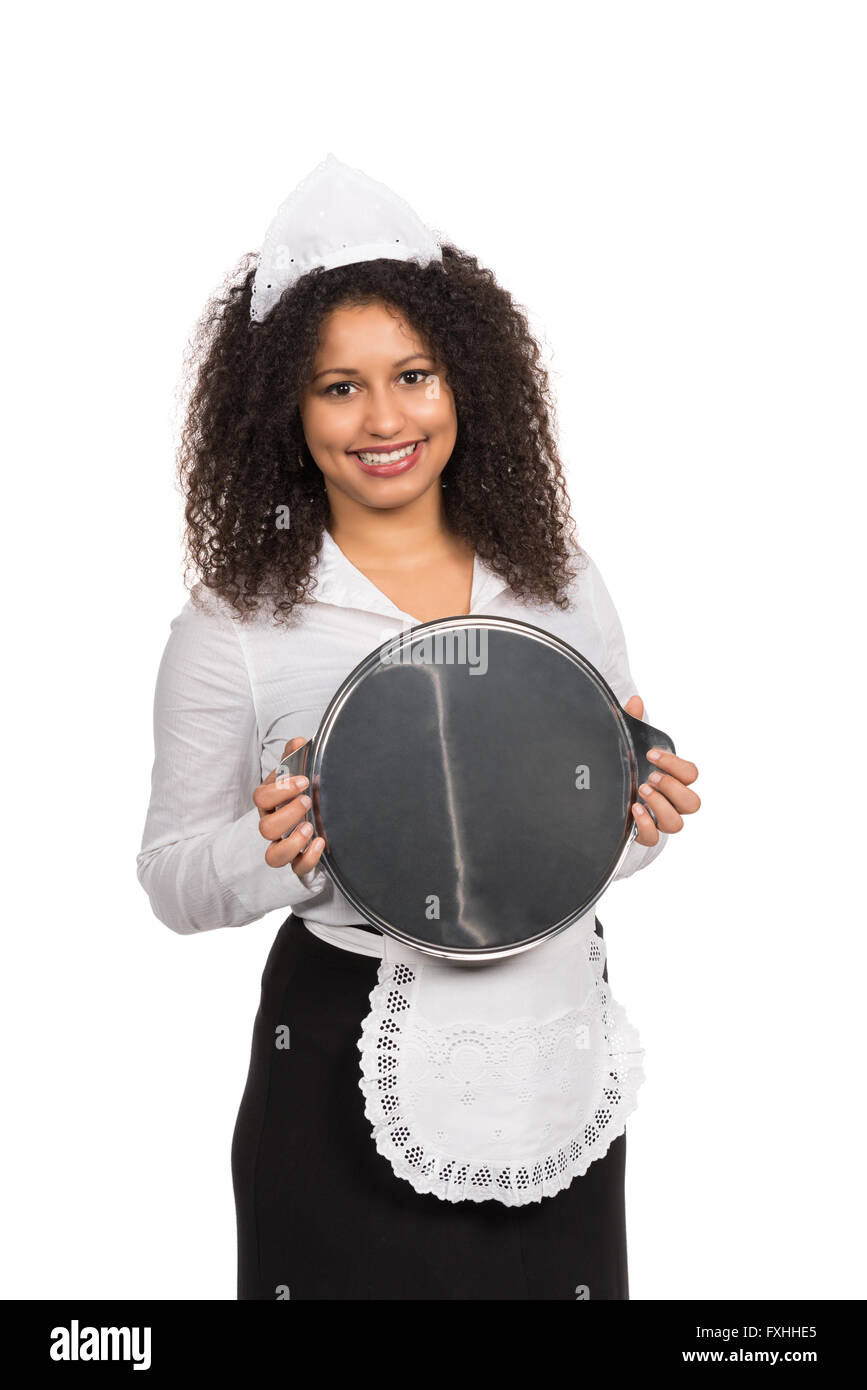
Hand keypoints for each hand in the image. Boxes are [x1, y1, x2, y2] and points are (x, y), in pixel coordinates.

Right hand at [254, 737, 326, 874]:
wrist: (315, 819)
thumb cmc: (301, 794)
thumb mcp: (297, 774)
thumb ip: (295, 757)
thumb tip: (299, 741)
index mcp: (270, 804)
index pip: (260, 798)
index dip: (279, 791)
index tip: (303, 781)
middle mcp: (273, 826)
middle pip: (265, 828)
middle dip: (288, 814)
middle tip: (308, 801)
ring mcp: (284, 846)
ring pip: (273, 856)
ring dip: (291, 842)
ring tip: (311, 828)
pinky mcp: (298, 862)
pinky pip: (296, 870)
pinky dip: (308, 859)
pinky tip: (322, 843)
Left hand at [623, 695, 700, 845]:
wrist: (602, 794)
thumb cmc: (624, 766)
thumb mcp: (626, 743)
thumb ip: (631, 722)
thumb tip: (635, 701)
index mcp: (673, 777)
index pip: (691, 774)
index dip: (675, 764)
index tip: (651, 754)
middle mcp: (672, 801)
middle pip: (692, 802)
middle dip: (673, 788)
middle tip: (651, 778)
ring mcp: (659, 819)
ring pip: (677, 823)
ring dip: (661, 806)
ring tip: (641, 792)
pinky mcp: (644, 834)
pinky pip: (654, 838)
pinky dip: (646, 826)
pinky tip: (633, 810)